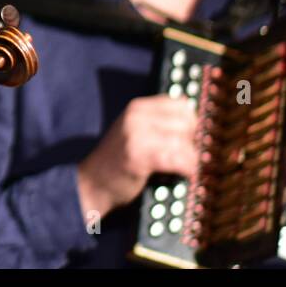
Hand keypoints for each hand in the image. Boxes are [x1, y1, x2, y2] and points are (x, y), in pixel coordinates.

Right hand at [77, 94, 197, 218]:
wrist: (93, 182)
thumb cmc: (119, 159)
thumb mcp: (134, 130)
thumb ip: (158, 120)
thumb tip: (192, 113)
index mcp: (137, 108)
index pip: (180, 104)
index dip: (189, 121)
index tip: (186, 136)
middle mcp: (136, 117)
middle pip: (186, 123)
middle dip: (191, 141)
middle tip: (183, 154)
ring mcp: (136, 136)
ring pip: (184, 142)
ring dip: (190, 159)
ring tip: (183, 167)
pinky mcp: (139, 157)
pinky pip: (177, 159)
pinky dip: (186, 169)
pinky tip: (183, 174)